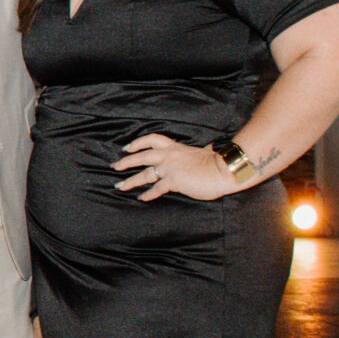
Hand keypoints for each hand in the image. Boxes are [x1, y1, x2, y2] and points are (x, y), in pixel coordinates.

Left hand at [113, 133, 241, 202]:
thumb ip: (203, 150)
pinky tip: (141, 198)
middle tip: (115, 166)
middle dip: (126, 161)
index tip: (127, 147)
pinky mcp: (174, 181)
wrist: (224, 170)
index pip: (152, 139)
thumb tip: (210, 146)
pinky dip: (147, 194)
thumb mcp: (207, 151)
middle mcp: (169, 155)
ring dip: (130, 180)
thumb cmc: (217, 162)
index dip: (138, 143)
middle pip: (142, 156)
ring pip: (144, 173)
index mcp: (176, 147)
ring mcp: (170, 168)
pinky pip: (156, 189)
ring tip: (120, 185)